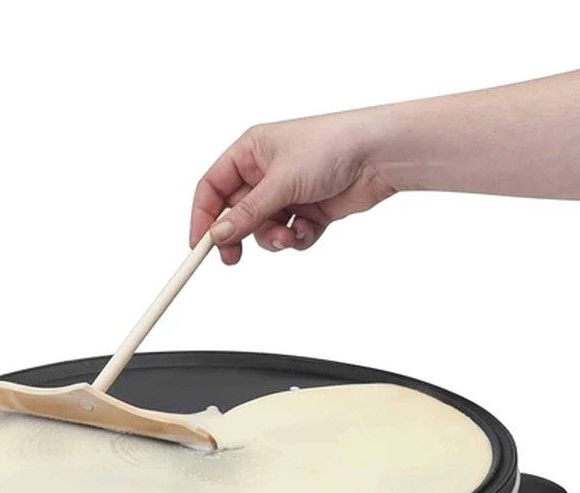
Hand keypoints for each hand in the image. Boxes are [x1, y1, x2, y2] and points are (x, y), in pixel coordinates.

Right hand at [189, 111, 396, 263]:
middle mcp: (265, 171)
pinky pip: (290, 234)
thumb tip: (217, 236)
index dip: (203, 217)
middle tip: (233, 258)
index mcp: (251, 151)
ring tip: (289, 236)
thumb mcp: (281, 183)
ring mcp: (288, 192)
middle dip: (238, 236)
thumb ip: (247, 214)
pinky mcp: (309, 210)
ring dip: (273, 238)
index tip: (200, 245)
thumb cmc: (331, 147)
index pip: (213, 187)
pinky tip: (310, 228)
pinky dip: (297, 237)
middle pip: (236, 214)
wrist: (379, 155)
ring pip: (264, 229)